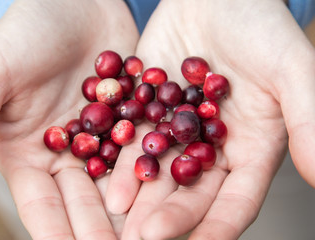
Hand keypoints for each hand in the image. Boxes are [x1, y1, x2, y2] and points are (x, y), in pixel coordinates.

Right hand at [0, 0, 137, 238]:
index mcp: (30, 153)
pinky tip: (173, 193)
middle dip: (101, 231)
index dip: (57, 232)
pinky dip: (156, 172)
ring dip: (134, 212)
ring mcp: (104, 139)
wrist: (75, 1)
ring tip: (152, 234)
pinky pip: (145, 151)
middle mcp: (68, 153)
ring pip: (118, 184)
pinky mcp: (133, 121)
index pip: (42, 205)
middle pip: (85, 202)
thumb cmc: (27, 31)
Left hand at [106, 0, 314, 238]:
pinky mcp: (148, 108)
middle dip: (168, 215)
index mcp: (249, 147)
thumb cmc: (260, 25)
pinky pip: (133, 137)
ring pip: (157, 170)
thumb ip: (308, 120)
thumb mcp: (290, 68)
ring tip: (116, 214)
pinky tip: (105, 177)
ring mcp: (177, 129)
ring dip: (138, 194)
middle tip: (140, 237)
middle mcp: (211, 146)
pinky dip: (120, 157)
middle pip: (190, 191)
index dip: (219, 225)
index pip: (236, 199)